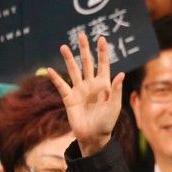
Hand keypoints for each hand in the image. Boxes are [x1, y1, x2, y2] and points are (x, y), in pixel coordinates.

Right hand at [48, 34, 123, 155]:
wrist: (94, 136)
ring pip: (73, 71)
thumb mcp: (114, 106)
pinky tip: (50, 70)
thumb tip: (121, 74)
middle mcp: (91, 85)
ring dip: (69, 59)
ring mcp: (79, 90)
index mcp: (104, 85)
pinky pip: (61, 86)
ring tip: (63, 47)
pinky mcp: (69, 99)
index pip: (103, 65)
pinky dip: (56, 78)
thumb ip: (116, 90)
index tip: (101, 39)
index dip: (102, 52)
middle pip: (87, 63)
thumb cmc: (107, 122)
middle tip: (81, 35)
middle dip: (85, 50)